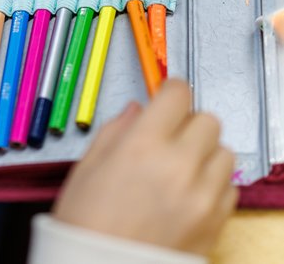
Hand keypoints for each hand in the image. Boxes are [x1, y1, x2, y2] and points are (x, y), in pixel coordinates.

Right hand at [53, 79, 237, 254]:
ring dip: (204, 152)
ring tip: (178, 168)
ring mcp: (202, 194)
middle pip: (207, 119)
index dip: (170, 91)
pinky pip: (229, 185)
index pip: (177, 95)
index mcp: (141, 145)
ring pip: (224, 151)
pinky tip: (186, 192)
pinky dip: (211, 182)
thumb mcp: (87, 167)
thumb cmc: (85, 223)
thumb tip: (136, 110)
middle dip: (187, 122)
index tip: (165, 97)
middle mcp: (178, 165)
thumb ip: (115, 131)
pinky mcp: (216, 219)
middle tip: (167, 136)